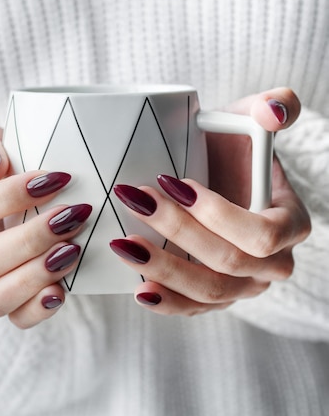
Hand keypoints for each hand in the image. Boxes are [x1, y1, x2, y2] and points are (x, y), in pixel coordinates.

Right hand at [0, 119, 91, 327]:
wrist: (19, 198)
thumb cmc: (0, 169)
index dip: (7, 197)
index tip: (52, 179)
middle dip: (31, 238)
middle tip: (72, 214)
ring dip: (37, 274)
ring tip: (72, 248)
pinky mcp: (5, 308)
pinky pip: (18, 319)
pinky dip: (39, 309)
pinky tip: (61, 290)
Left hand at [110, 88, 310, 315]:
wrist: (214, 173)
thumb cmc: (232, 147)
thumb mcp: (250, 119)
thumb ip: (272, 106)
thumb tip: (272, 111)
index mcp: (290, 223)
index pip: (262, 234)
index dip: (218, 214)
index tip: (174, 183)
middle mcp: (273, 262)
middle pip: (229, 263)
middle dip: (178, 232)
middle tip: (136, 200)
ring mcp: (245, 285)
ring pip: (209, 292)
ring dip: (164, 268)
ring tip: (124, 243)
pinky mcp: (217, 296)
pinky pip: (195, 308)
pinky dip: (167, 301)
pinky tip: (139, 287)